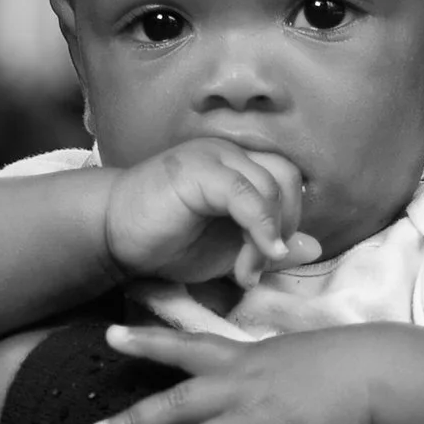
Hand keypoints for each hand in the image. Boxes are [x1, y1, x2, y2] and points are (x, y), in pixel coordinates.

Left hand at [88, 322, 391, 423]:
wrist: (381, 374)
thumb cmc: (338, 363)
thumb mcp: (285, 352)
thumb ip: (251, 365)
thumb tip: (228, 370)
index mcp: (241, 362)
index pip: (185, 346)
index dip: (146, 342)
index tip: (107, 338)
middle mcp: (242, 390)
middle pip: (176, 406)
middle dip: (132, 423)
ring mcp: (262, 423)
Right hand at [102, 138, 320, 288]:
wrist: (109, 235)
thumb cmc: (164, 242)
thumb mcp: (226, 253)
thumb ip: (266, 247)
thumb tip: (314, 247)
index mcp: (239, 166)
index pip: (288, 181)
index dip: (290, 221)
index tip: (270, 260)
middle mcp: (231, 153)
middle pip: (288, 178)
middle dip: (286, 226)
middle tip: (260, 264)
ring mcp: (214, 156)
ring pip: (272, 185)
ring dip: (268, 236)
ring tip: (245, 270)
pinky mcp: (198, 170)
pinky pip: (245, 193)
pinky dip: (260, 226)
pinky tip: (255, 257)